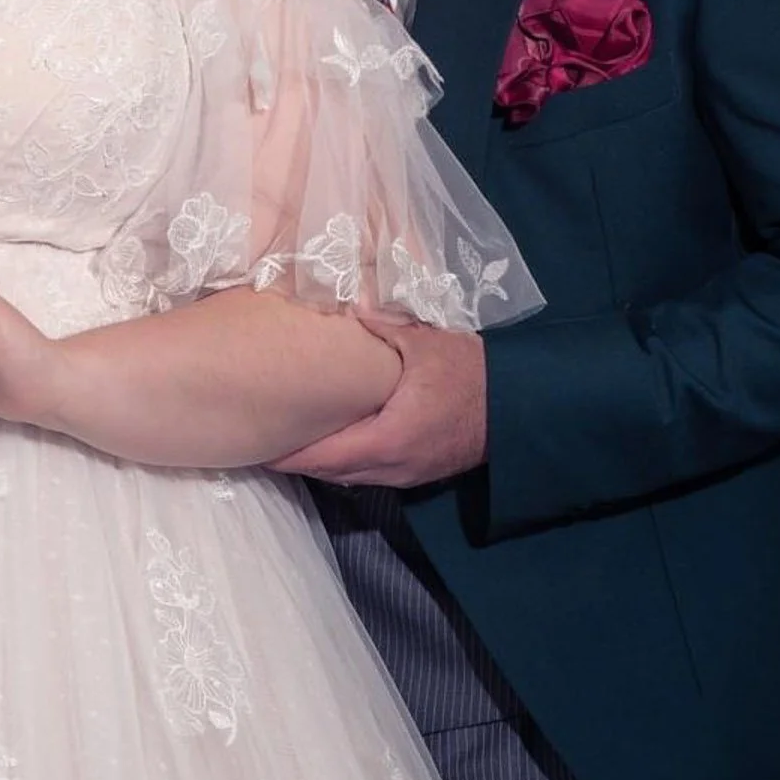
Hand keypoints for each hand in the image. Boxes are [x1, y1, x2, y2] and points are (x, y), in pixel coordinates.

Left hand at [270, 313, 487, 486]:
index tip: (260, 449)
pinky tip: (331, 442)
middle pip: (333, 472)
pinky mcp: (417, 472)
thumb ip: (382, 326)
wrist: (520, 407)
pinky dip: (345, 463)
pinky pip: (370, 474)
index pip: (328, 456)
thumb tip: (347, 302)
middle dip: (298, 461)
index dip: (291, 456)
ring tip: (288, 443)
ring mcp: (407, 474)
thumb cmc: (471, 374)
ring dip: (320, 464)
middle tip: (262, 443)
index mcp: (390, 437)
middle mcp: (394, 466)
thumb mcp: (425, 342)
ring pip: (351, 477)